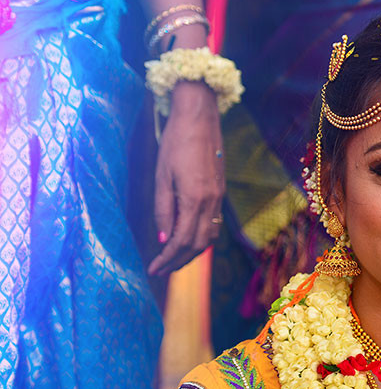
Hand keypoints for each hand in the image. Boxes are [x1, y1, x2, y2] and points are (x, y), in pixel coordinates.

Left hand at [148, 80, 224, 275]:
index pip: (181, 241)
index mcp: (195, 199)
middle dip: (179, 261)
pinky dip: (200, 238)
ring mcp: (219, 198)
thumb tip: (163, 239)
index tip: (153, 268)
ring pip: (209, 237)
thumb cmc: (175, 143)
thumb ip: (163, 210)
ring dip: (192, 253)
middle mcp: (211, 202)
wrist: (200, 119)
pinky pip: (213, 224)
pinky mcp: (220, 192)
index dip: (167, 259)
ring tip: (173, 259)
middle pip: (198, 245)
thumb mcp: (162, 176)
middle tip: (161, 269)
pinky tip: (187, 238)